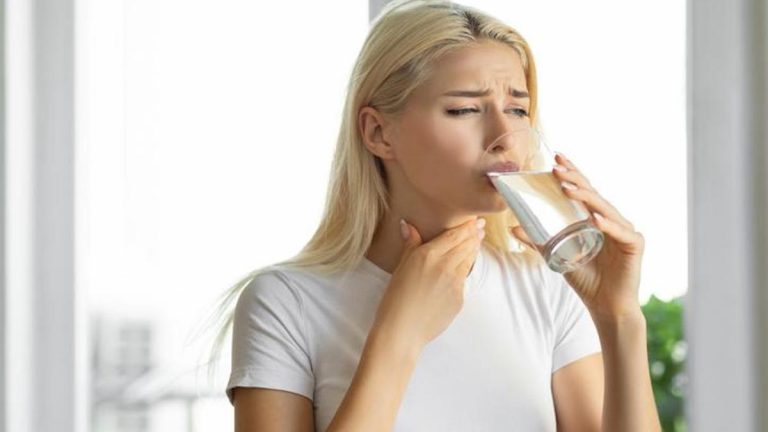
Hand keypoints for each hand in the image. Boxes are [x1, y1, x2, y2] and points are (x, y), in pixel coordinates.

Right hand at [372, 217, 484, 349]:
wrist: (402, 331)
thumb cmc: (394, 300)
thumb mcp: (400, 268)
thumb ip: (410, 245)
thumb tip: (407, 225)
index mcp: (428, 255)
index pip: (454, 235)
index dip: (466, 226)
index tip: (473, 219)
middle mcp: (445, 266)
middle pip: (466, 245)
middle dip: (474, 234)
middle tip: (481, 226)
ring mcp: (455, 283)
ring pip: (469, 260)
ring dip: (474, 248)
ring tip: (477, 240)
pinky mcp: (460, 298)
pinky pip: (464, 279)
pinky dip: (466, 269)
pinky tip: (466, 265)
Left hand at [509, 153, 644, 319]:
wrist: (605, 306)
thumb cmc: (585, 279)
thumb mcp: (556, 256)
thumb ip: (538, 241)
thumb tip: (513, 228)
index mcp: (595, 219)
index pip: (583, 191)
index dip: (571, 173)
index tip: (555, 158)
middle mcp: (612, 220)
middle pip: (593, 195)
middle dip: (574, 179)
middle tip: (556, 167)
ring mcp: (625, 230)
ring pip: (605, 209)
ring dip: (586, 198)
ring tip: (567, 188)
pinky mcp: (635, 244)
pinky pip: (620, 232)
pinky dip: (608, 225)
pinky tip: (595, 219)